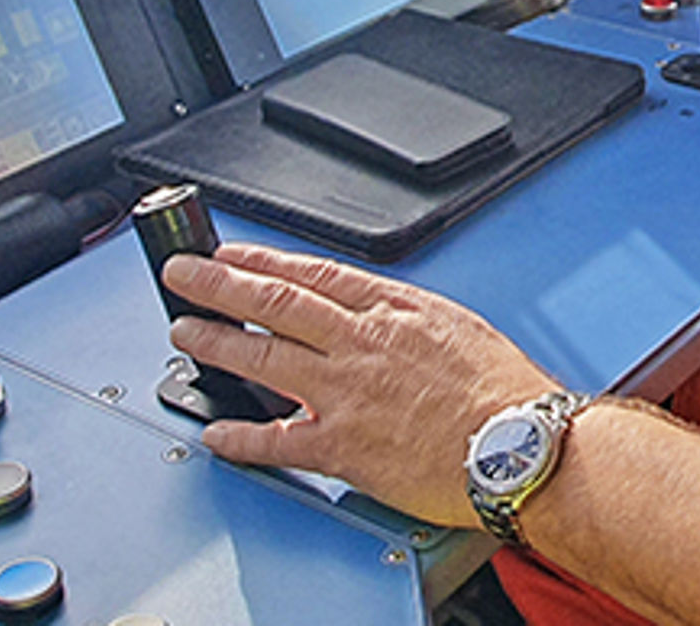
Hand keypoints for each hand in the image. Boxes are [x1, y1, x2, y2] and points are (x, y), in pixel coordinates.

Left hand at [161, 243, 557, 524]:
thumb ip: (405, 320)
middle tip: (183, 273)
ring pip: (264, 357)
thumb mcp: (457, 326)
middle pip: (276, 303)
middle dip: (220, 284)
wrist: (516, 445)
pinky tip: (216, 432)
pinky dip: (241, 437)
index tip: (232, 252)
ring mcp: (347, 393)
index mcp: (394, 310)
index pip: (314, 274)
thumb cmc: (501, 392)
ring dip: (215, 343)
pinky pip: (277, 441)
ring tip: (183, 332)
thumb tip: (377, 315)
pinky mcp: (342, 446)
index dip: (264, 261)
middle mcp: (363, 343)